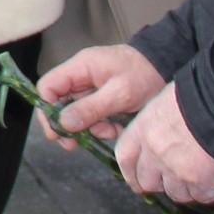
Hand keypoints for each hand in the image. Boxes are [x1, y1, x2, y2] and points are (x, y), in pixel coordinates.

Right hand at [36, 45, 165, 148]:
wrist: (167, 68)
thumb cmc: (144, 75)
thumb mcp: (119, 93)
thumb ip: (90, 108)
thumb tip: (63, 123)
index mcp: (80, 68)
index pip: (48, 86)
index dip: (47, 108)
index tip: (56, 130)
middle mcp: (81, 78)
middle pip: (59, 104)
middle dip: (68, 126)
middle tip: (73, 145)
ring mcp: (91, 90)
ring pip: (76, 115)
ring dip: (90, 129)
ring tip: (109, 131)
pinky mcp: (102, 101)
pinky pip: (93, 118)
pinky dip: (103, 127)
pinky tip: (117, 128)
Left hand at [114, 85, 213, 204]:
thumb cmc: (200, 95)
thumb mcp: (167, 102)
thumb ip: (160, 124)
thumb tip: (167, 136)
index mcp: (143, 130)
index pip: (125, 158)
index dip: (131, 172)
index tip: (137, 179)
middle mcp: (155, 153)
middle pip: (148, 182)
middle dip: (162, 183)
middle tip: (178, 178)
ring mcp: (176, 171)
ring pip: (177, 193)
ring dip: (190, 187)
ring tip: (207, 174)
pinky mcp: (201, 182)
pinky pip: (204, 196)